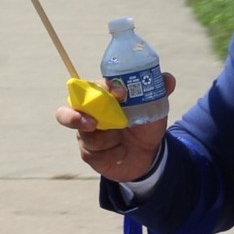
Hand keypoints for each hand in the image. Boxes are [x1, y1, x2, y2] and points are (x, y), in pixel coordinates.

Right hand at [54, 73, 175, 182]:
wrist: (148, 154)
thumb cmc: (144, 125)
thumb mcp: (154, 108)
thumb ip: (158, 91)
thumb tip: (167, 79)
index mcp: (101, 98)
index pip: (92, 87)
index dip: (104, 88)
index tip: (121, 94)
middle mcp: (88, 114)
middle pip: (65, 113)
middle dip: (75, 118)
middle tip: (93, 124)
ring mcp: (85, 135)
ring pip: (86, 137)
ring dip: (108, 140)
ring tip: (122, 140)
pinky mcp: (88, 154)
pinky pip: (94, 155)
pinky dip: (113, 154)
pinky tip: (122, 152)